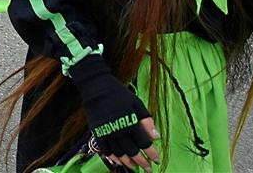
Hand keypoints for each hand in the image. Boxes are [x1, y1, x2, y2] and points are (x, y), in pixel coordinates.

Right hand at [68, 56, 159, 170]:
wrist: (95, 86)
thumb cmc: (118, 94)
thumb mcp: (137, 103)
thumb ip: (147, 121)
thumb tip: (156, 137)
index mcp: (130, 122)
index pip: (144, 143)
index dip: (151, 153)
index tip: (157, 160)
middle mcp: (118, 129)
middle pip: (132, 151)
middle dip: (142, 162)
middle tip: (148, 169)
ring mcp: (107, 132)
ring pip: (119, 153)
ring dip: (128, 162)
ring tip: (134, 167)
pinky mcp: (97, 132)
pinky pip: (105, 149)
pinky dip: (112, 157)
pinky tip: (118, 161)